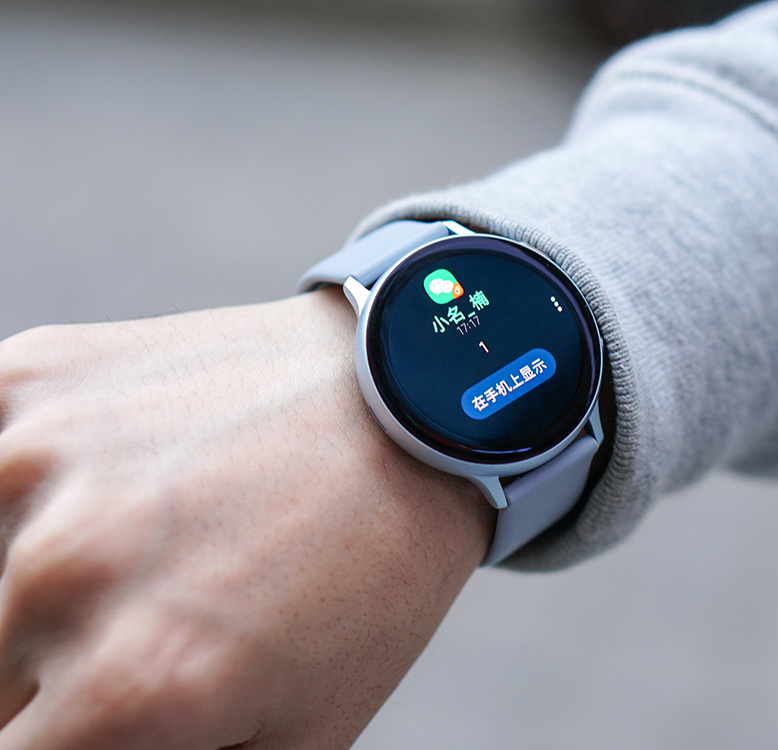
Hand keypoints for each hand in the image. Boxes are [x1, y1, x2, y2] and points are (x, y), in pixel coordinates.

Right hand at [0, 290, 492, 748]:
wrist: (407, 408)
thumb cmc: (374, 563)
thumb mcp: (301, 733)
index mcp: (132, 685)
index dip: (77, 739)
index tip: (111, 714)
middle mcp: (67, 572)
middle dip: (68, 671)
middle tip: (170, 613)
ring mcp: (38, 460)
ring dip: (53, 578)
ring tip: (162, 539)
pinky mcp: (34, 376)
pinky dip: (31, 488)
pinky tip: (112, 478)